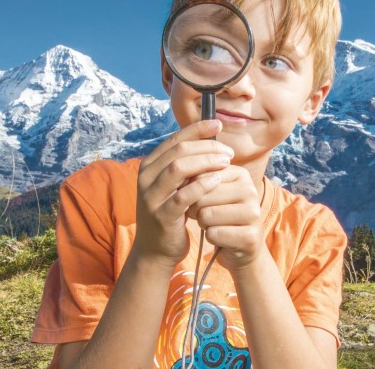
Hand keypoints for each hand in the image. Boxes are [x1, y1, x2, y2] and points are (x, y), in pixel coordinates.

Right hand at [134, 119, 234, 268]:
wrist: (155, 250)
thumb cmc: (170, 213)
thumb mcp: (174, 185)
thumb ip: (185, 164)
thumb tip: (209, 139)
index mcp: (149, 165)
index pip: (175, 138)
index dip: (197, 129)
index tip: (218, 124)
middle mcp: (146, 177)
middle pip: (178, 150)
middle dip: (207, 147)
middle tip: (228, 151)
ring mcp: (152, 196)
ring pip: (179, 168)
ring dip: (206, 162)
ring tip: (226, 162)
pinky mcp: (162, 215)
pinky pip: (184, 195)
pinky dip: (202, 185)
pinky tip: (218, 180)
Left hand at [188, 165, 263, 270]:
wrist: (240, 244)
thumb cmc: (220, 213)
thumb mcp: (211, 191)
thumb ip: (198, 180)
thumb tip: (184, 177)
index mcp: (240, 174)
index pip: (201, 177)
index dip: (191, 191)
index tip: (199, 198)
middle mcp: (250, 191)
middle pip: (202, 196)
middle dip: (195, 209)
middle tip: (205, 214)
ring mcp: (254, 214)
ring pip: (207, 215)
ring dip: (203, 224)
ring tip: (214, 224)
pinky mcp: (250, 236)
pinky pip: (213, 234)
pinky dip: (211, 237)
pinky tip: (222, 237)